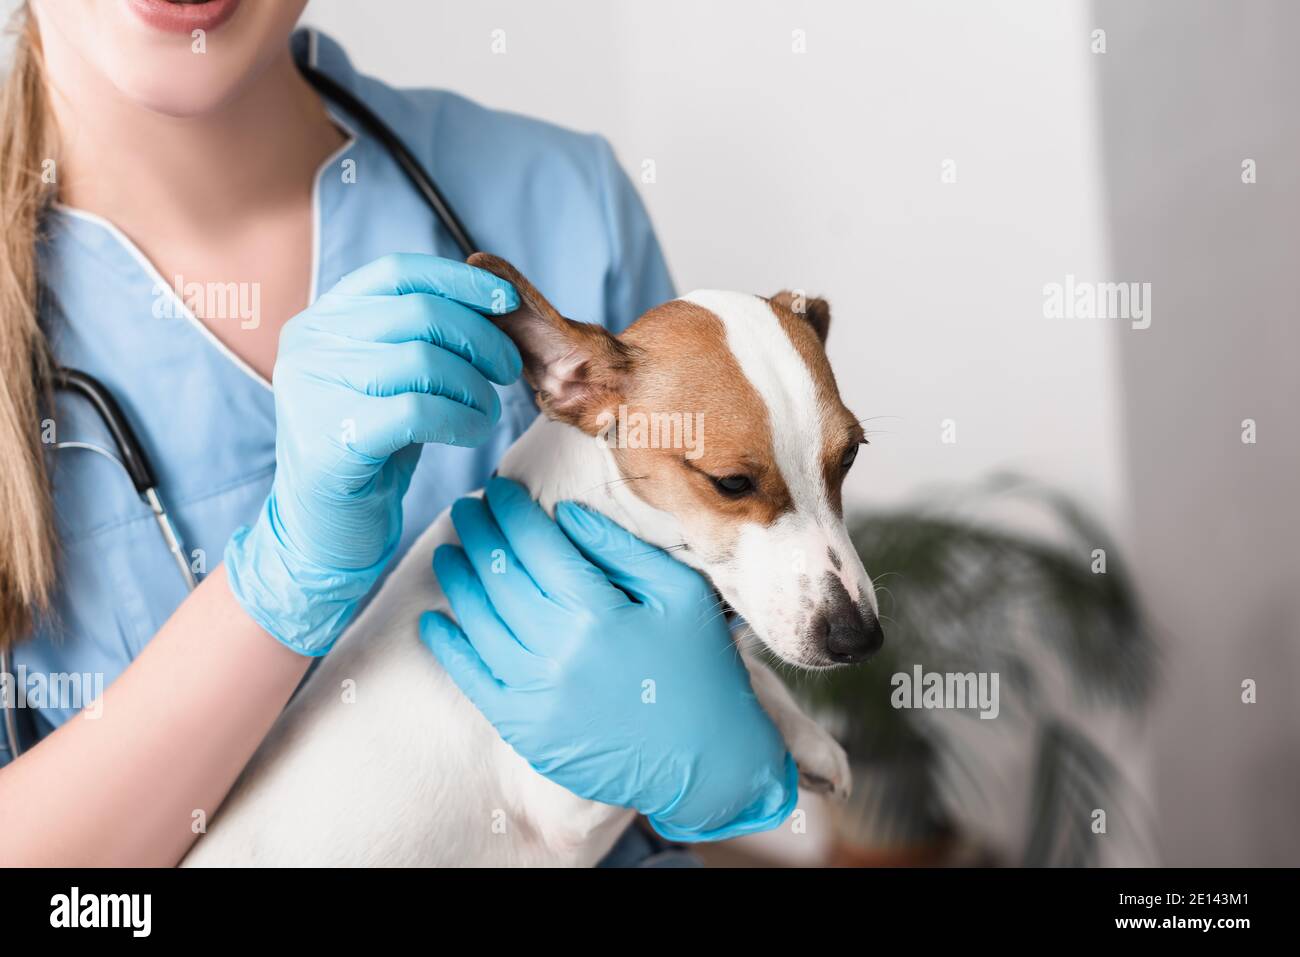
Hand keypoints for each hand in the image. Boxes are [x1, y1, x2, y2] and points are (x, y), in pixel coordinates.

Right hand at [225, 254, 521, 655]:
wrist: (322, 529)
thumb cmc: (368, 446)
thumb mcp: (386, 378)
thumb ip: (416, 335)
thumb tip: (491, 298)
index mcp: (320, 320)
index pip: (396, 273)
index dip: (460, 280)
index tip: (507, 300)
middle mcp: (308, 346)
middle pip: (419, 313)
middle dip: (480, 338)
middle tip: (506, 370)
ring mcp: (313, 392)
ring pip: (424, 360)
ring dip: (475, 386)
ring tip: (486, 410)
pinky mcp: (332, 441)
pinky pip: (419, 411)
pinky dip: (462, 418)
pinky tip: (472, 431)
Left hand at [419, 477, 797, 841]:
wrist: (708, 763)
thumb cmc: (702, 670)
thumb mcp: (681, 595)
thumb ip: (621, 550)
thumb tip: (565, 513)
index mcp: (597, 610)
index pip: (535, 544)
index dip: (511, 511)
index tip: (498, 489)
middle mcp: (557, 650)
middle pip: (500, 576)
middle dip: (478, 534)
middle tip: (465, 508)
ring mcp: (535, 693)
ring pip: (478, 622)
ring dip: (457, 580)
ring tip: (448, 552)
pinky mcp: (524, 730)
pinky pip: (471, 679)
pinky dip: (447, 647)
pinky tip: (434, 621)